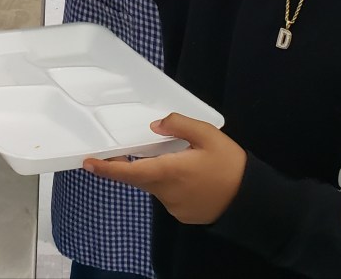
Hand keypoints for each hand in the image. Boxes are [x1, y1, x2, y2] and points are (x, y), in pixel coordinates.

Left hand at [83, 113, 245, 224]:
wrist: (252, 201)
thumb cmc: (230, 165)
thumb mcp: (208, 135)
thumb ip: (179, 125)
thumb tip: (154, 126)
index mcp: (169, 171)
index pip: (129, 172)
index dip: (106, 168)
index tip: (88, 163)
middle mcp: (166, 192)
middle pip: (138, 178)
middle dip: (126, 165)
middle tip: (120, 151)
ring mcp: (173, 206)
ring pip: (154, 185)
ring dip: (156, 172)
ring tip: (180, 158)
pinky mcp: (182, 214)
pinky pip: (167, 195)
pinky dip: (170, 183)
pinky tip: (188, 175)